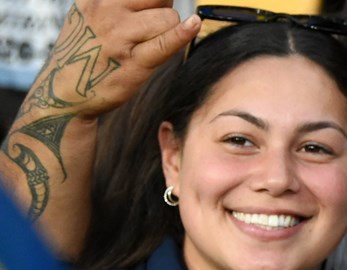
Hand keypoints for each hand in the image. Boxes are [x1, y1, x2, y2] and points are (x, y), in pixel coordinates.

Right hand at [18, 0, 198, 121]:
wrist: (62, 92)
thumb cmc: (86, 52)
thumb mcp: (89, 17)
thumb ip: (119, 4)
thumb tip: (162, 0)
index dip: (153, 0)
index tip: (151, 9)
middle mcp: (105, 13)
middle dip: (163, 9)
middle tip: (150, 27)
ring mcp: (119, 37)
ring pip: (168, 17)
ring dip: (169, 29)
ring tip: (148, 44)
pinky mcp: (133, 62)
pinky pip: (166, 41)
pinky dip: (183, 33)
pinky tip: (194, 25)